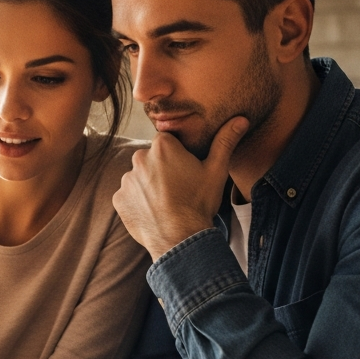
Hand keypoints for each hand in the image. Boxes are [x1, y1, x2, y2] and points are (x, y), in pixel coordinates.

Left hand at [113, 117, 249, 259]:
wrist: (180, 239)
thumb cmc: (199, 203)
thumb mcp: (216, 171)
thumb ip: (225, 142)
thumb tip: (241, 119)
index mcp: (162, 145)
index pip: (168, 142)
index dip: (179, 156)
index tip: (187, 172)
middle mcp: (139, 157)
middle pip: (152, 158)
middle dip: (162, 169)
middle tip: (178, 188)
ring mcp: (126, 179)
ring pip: (140, 177)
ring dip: (150, 186)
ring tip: (167, 202)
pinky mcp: (118, 199)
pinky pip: (129, 195)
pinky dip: (138, 202)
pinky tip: (154, 212)